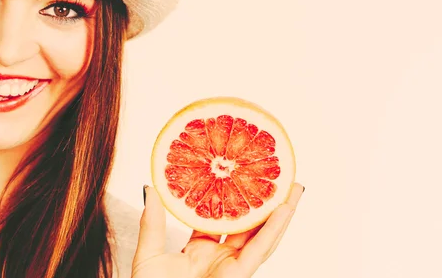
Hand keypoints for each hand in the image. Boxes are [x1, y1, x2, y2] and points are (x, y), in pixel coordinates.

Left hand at [131, 182, 303, 277]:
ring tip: (293, 188)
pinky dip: (273, 231)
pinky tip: (284, 210)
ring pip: (262, 236)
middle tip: (278, 178)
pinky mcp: (238, 276)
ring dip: (280, 213)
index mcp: (200, 251)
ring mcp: (231, 268)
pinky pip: (259, 251)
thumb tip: (150, 189)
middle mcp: (219, 258)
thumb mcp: (149, 254)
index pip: (220, 217)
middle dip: (264, 202)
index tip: (238, 173)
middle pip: (248, 225)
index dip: (231, 195)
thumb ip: (152, 223)